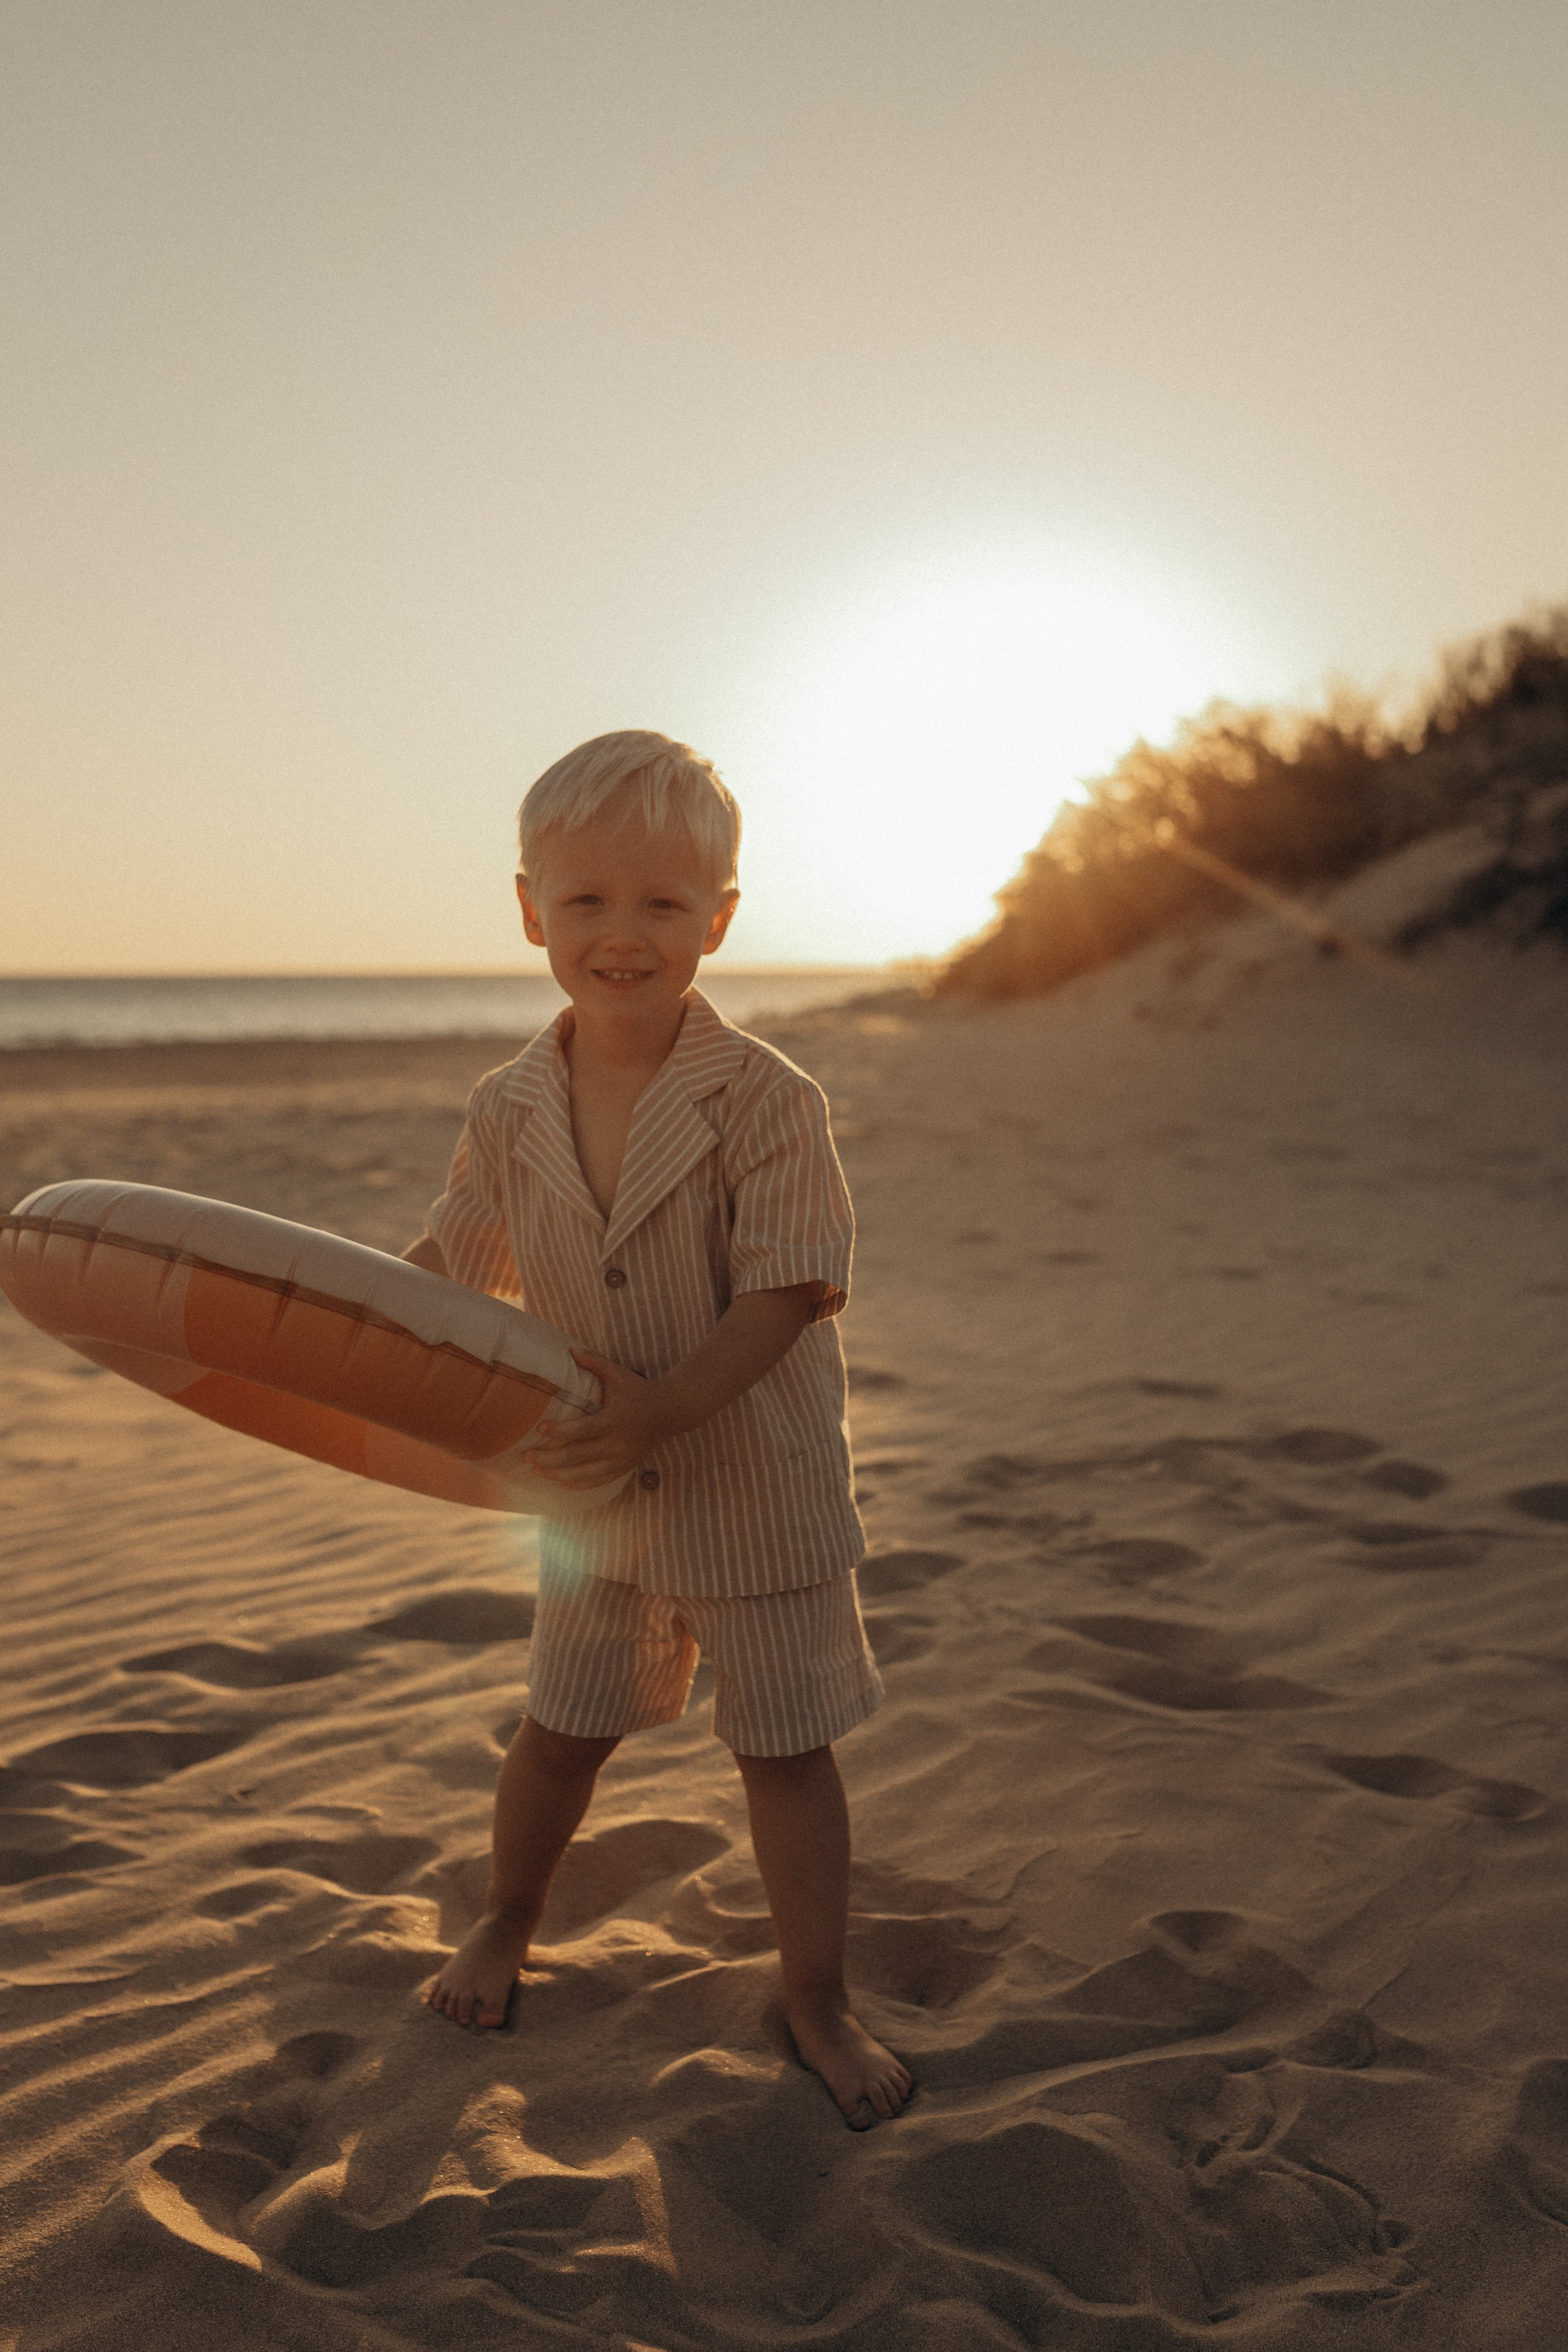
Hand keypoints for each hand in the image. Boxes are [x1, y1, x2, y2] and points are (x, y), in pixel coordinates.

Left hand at [520, 1348, 669, 1489]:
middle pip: (578, 1455)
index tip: (540, 1429)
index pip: (582, 1430)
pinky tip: (561, 1484)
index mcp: (615, 1420)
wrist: (671, 1412)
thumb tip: (570, 1350)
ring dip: (558, 1474)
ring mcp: (622, 1459)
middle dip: (549, 1457)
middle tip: (526, 1455)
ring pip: (585, 1473)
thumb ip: (595, 1363)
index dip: (560, 1432)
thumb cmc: (640, 1390)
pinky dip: (579, 1484)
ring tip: (537, 1470)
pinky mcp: (625, 1468)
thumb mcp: (619, 1374)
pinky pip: (598, 1481)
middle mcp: (618, 1443)